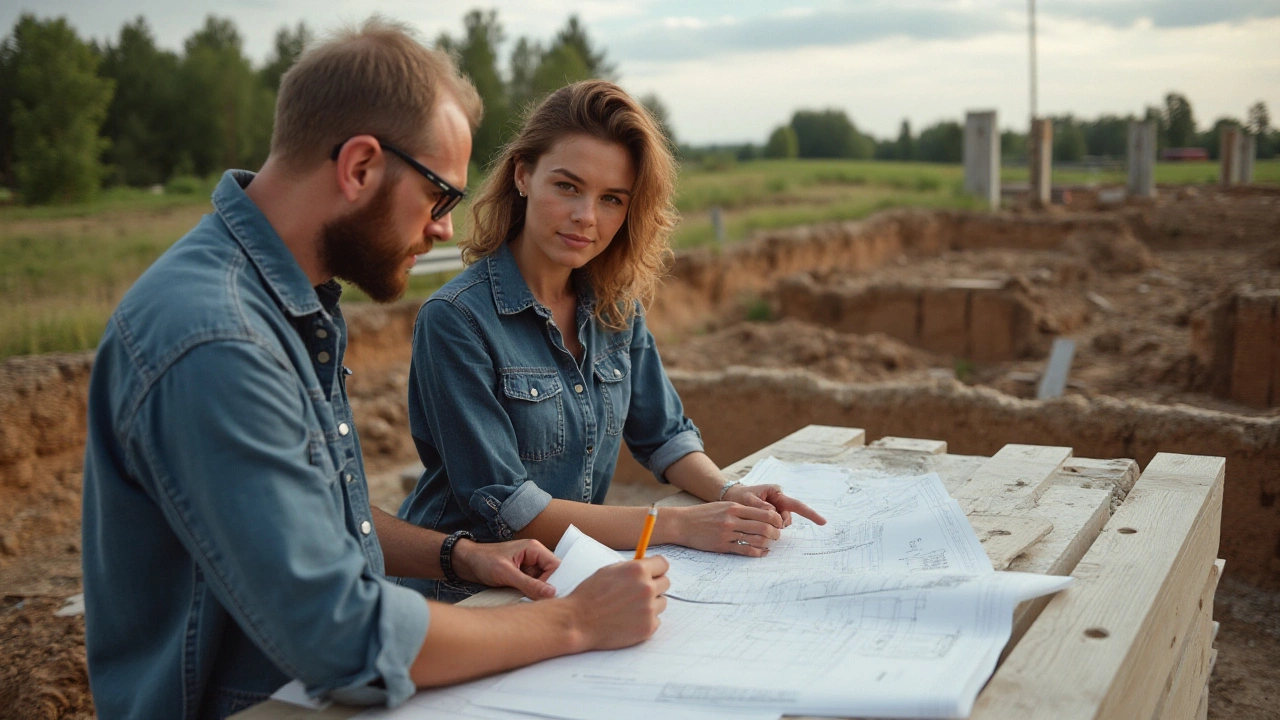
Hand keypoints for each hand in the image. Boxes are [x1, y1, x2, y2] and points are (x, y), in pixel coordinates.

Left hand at [452, 538, 559, 599]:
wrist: (465, 562)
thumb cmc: (483, 561)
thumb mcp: (506, 573)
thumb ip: (529, 584)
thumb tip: (552, 593)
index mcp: (534, 548)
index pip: (556, 566)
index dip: (554, 581)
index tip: (546, 596)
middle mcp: (534, 556)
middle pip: (552, 575)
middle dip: (545, 588)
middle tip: (535, 600)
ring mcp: (528, 566)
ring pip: (542, 583)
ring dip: (536, 592)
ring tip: (524, 598)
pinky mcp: (522, 575)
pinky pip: (533, 586)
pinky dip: (529, 594)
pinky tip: (521, 598)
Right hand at [565, 557, 669, 650]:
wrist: (578, 622)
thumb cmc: (589, 595)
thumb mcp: (608, 571)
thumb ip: (631, 568)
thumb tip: (647, 566)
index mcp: (637, 570)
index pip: (663, 564)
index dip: (656, 568)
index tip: (653, 572)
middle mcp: (647, 588)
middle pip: (666, 583)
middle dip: (654, 585)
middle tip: (638, 591)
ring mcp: (649, 609)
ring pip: (662, 603)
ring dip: (650, 604)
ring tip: (630, 607)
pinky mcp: (648, 628)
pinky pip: (656, 620)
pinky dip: (645, 620)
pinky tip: (628, 620)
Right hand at [671, 502, 787, 556]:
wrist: (682, 523)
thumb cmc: (703, 514)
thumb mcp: (723, 506)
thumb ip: (741, 509)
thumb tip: (763, 514)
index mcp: (734, 507)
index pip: (763, 512)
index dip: (776, 519)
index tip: (779, 523)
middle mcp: (732, 519)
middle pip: (764, 526)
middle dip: (775, 532)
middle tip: (777, 535)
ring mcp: (727, 533)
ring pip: (756, 539)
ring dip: (768, 543)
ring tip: (770, 543)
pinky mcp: (722, 545)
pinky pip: (745, 550)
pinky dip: (757, 552)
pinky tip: (761, 552)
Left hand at [724, 483, 826, 527]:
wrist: (731, 497)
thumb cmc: (739, 497)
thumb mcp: (747, 500)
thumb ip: (761, 508)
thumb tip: (774, 516)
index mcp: (776, 492)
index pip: (797, 505)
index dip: (811, 514)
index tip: (823, 522)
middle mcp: (780, 499)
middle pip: (787, 518)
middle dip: (778, 523)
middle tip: (760, 518)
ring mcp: (777, 507)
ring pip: (782, 523)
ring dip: (773, 525)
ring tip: (756, 517)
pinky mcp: (773, 513)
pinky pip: (776, 524)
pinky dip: (770, 526)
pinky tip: (760, 521)